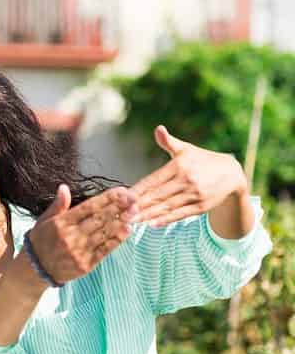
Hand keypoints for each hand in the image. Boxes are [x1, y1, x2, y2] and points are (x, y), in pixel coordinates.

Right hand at [27, 184, 136, 284]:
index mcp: (61, 223)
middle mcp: (70, 236)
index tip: (121, 191)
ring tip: (134, 212)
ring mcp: (78, 251)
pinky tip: (127, 230)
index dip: (107, 198)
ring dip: (121, 221)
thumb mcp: (44, 221)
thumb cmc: (40, 242)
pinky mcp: (85, 265)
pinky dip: (117, 240)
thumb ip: (58, 205)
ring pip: (104, 233)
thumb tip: (64, 188)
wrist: (34, 270)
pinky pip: (104, 250)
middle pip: (100, 219)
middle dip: (119, 207)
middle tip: (134, 199)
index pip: (89, 207)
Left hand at [132, 125, 248, 226]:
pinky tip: (151, 224)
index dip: (136, 190)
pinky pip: (180, 215)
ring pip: (166, 207)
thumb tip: (158, 129)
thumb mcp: (186, 150)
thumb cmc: (202, 160)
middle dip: (138, 206)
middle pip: (157, 196)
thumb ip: (169, 142)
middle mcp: (187, 180)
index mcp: (179, 166)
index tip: (121, 197)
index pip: (152, 180)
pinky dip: (165, 220)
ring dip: (147, 215)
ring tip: (131, 221)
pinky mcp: (201, 207)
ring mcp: (194, 195)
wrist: (232, 174)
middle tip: (120, 214)